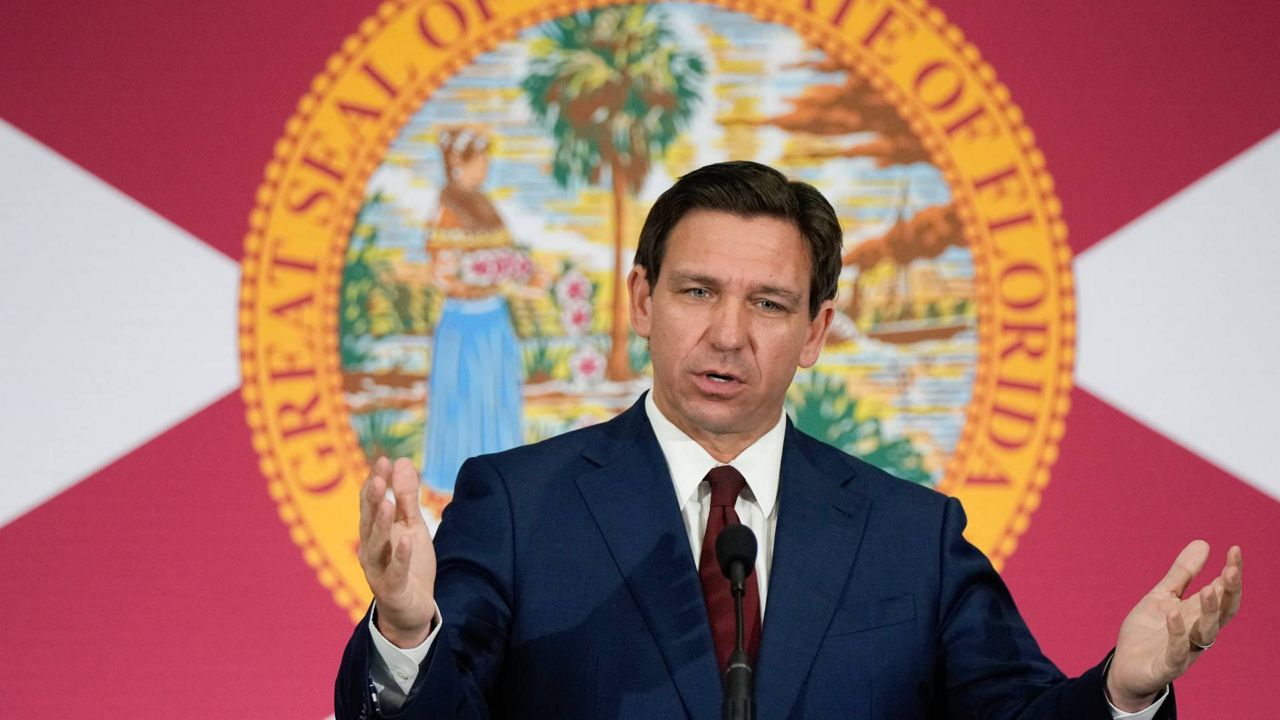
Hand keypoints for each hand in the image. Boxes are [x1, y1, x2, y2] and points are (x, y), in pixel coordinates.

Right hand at [357, 457, 437, 647]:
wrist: (412, 610)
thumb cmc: (409, 564)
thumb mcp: (412, 526)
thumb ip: (407, 497)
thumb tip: (402, 461)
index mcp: (374, 533)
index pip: (371, 503)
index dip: (376, 482)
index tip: (384, 460)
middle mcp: (370, 550)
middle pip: (369, 521)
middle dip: (373, 499)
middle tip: (379, 477)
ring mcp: (378, 570)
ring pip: (376, 545)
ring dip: (380, 524)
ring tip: (387, 502)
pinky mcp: (392, 589)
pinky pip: (395, 571)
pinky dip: (400, 555)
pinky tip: (407, 539)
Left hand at [1107, 541, 1243, 710]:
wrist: (1125, 668)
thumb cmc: (1148, 632)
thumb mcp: (1162, 596)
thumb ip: (1182, 574)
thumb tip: (1204, 543)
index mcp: (1198, 614)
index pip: (1223, 593)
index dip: (1231, 573)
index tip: (1234, 549)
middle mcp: (1198, 632)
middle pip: (1223, 613)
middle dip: (1230, 592)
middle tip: (1231, 570)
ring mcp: (1186, 650)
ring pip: (1207, 633)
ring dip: (1209, 611)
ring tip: (1208, 588)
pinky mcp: (1167, 667)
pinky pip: (1178, 652)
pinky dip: (1177, 634)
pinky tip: (1173, 614)